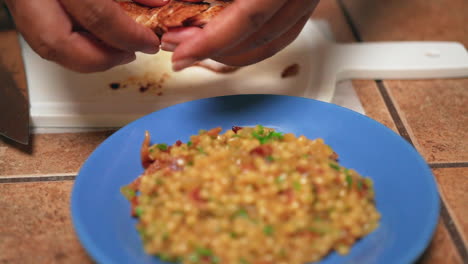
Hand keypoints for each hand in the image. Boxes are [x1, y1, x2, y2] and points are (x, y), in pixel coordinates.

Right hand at [4, 0, 164, 72]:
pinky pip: (37, 29)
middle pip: (57, 43)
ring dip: (84, 55)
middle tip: (129, 54)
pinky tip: (93, 36)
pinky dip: (69, 41)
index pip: (97, 15)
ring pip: (43, 42)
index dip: (129, 36)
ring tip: (115, 49)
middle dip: (101, 59)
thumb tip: (158, 3)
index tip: (150, 41)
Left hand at [160, 0, 319, 70]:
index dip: (209, 42)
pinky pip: (280, 36)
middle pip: (258, 40)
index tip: (179, 55)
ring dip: (229, 53)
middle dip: (212, 51)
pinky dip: (250, 46)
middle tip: (178, 49)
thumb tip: (175, 3)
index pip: (247, 20)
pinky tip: (224, 43)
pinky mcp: (306, 4)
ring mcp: (309, 1)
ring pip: (269, 45)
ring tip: (195, 48)